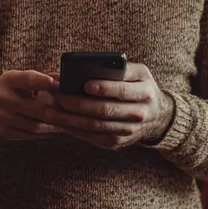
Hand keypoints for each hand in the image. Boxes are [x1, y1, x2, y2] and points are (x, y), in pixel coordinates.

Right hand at [0, 70, 62, 141]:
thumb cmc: (13, 89)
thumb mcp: (23, 78)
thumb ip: (44, 78)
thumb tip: (67, 80)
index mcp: (9, 80)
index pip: (27, 79)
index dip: (43, 82)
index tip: (58, 85)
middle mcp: (3, 98)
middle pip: (35, 108)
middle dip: (56, 112)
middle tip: (71, 114)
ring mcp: (2, 117)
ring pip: (34, 126)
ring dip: (52, 126)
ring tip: (66, 124)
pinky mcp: (5, 132)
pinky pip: (29, 135)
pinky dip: (44, 134)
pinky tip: (53, 130)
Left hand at [45, 63, 174, 149]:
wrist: (157, 116)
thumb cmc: (139, 87)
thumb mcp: (138, 73)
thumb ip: (119, 68)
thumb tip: (88, 66)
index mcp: (145, 92)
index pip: (123, 90)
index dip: (105, 88)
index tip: (85, 84)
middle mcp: (139, 114)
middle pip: (105, 110)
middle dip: (79, 104)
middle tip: (58, 97)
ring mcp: (128, 131)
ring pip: (95, 126)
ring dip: (70, 119)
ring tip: (50, 110)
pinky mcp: (117, 143)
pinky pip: (92, 137)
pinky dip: (74, 130)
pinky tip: (59, 121)